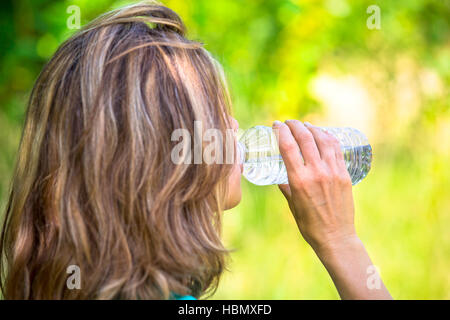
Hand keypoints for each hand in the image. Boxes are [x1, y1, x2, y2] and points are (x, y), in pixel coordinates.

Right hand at [273, 120, 356, 254]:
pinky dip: (328, 138)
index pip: (288, 147)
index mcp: (299, 180)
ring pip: (323, 140)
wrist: (335, 237)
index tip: (276, 125)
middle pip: (305, 138)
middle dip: (295, 126)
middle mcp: (316, 172)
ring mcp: (333, 172)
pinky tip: (323, 134)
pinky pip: (336, 149)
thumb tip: (279, 177)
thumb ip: (286, 187)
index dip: (281, 131)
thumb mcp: (292, 205)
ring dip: (312, 128)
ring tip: (305, 125)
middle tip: (289, 122)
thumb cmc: (309, 225)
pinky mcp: (344, 175)